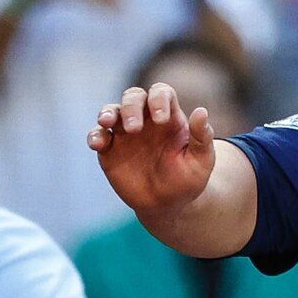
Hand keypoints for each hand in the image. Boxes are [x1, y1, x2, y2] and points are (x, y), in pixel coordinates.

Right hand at [88, 82, 215, 215]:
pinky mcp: (109, 149)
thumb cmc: (188, 180)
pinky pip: (98, 136)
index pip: (162, 93)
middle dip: (131, 106)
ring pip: (112, 111)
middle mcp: (145, 119)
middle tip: (134, 128)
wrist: (168, 205)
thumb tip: (201, 111)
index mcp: (170, 117)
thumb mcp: (202, 161)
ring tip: (107, 122)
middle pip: (134, 96)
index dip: (159, 99)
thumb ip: (202, 137)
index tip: (161, 119)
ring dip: (107, 113)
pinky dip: (95, 136)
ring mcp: (125, 132)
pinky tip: (97, 144)